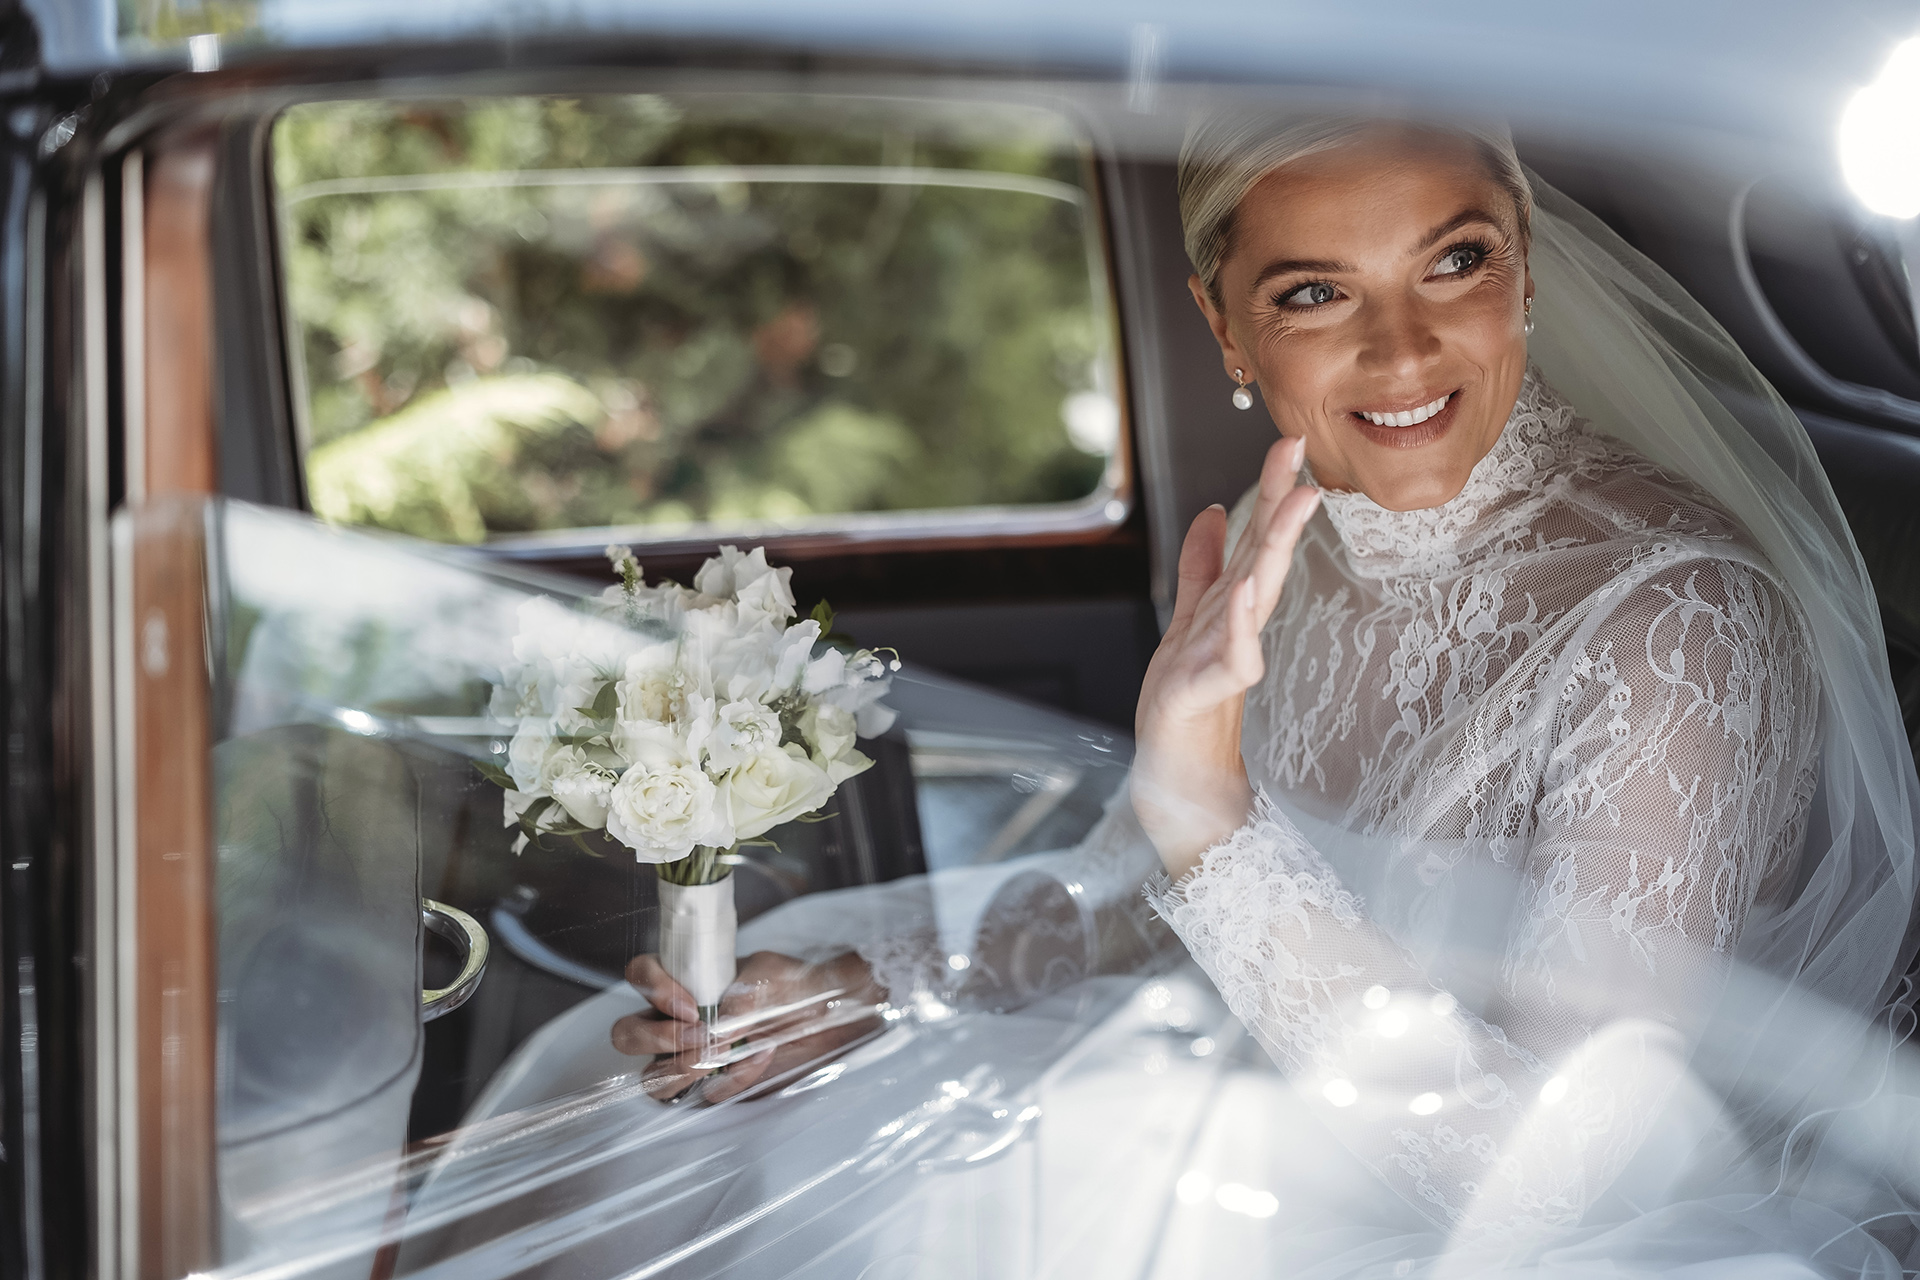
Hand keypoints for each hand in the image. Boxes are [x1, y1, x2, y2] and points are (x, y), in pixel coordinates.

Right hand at [612, 950, 885, 1103]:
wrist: (827, 1011)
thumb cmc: (791, 982)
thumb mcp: (768, 972)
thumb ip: (741, 993)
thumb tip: (720, 1021)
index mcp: (683, 981)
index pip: (640, 976)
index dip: (655, 990)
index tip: (692, 1004)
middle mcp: (676, 1020)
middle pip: (627, 1035)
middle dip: (656, 1039)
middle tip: (698, 1037)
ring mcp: (691, 1056)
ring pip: (653, 1077)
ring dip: (681, 1069)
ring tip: (720, 1057)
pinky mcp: (715, 1085)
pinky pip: (705, 1095)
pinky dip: (731, 1080)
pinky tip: (759, 1058)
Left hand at [1132, 435, 1319, 878]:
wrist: (1174, 771)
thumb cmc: (1188, 700)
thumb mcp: (1189, 618)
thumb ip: (1200, 567)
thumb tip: (1210, 510)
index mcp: (1231, 606)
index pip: (1257, 538)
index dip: (1272, 490)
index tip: (1288, 440)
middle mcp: (1237, 626)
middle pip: (1264, 555)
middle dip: (1281, 502)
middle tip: (1298, 451)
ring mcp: (1228, 658)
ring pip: (1256, 597)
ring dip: (1274, 549)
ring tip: (1293, 504)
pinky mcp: (1211, 694)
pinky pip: (1233, 657)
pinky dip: (1241, 625)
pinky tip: (1246, 593)